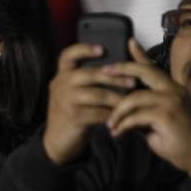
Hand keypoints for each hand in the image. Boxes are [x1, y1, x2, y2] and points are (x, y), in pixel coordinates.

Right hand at [42, 43, 137, 164]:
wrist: (57, 140)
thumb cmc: (72, 113)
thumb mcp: (73, 93)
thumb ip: (86, 81)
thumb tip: (115, 68)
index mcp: (62, 76)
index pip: (68, 56)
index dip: (84, 49)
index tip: (102, 49)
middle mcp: (60, 85)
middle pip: (89, 74)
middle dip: (114, 77)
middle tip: (132, 81)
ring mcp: (64, 101)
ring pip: (96, 95)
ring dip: (117, 97)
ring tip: (130, 99)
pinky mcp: (72, 117)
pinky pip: (97, 112)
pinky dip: (111, 114)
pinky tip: (121, 115)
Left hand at [105, 41, 190, 177]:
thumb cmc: (175, 140)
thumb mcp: (154, 122)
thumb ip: (141, 110)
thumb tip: (119, 108)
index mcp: (172, 89)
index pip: (153, 67)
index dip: (140, 54)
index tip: (128, 41)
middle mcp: (175, 90)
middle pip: (145, 72)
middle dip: (122, 69)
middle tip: (104, 72)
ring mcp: (173, 101)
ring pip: (135, 97)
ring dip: (118, 112)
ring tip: (110, 125)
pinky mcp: (168, 115)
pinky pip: (137, 116)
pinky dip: (124, 125)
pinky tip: (117, 133)